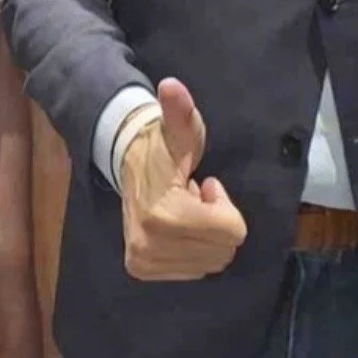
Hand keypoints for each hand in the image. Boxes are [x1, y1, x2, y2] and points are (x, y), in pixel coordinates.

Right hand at [119, 78, 246, 279]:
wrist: (125, 160)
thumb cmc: (163, 147)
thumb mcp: (181, 129)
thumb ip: (180, 111)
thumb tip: (171, 86)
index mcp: (164, 215)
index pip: (232, 232)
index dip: (224, 206)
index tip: (205, 183)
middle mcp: (150, 246)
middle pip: (224, 250)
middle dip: (217, 221)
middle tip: (195, 196)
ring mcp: (143, 260)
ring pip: (210, 263)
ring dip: (205, 236)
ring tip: (185, 208)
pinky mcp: (140, 268)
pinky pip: (192, 271)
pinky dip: (192, 248)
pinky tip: (175, 224)